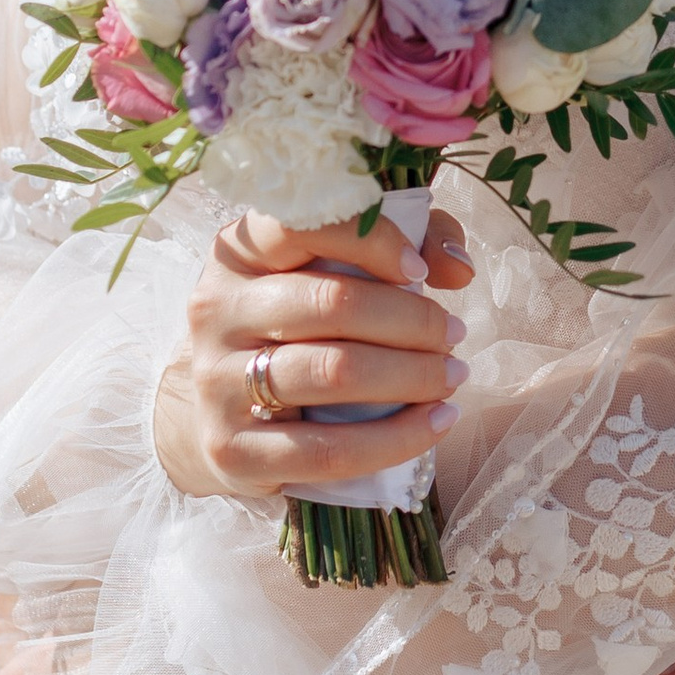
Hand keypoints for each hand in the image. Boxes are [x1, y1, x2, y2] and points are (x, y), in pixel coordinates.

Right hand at [152, 201, 473, 502]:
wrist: (222, 412)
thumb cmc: (298, 327)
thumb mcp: (339, 266)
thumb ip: (411, 240)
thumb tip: (457, 270)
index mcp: (238, 253)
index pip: (300, 224)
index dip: (371, 241)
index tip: (418, 268)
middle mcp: (217, 310)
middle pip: (332, 303)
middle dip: (412, 321)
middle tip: (454, 335)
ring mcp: (217, 383)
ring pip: (333, 373)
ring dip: (412, 376)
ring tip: (452, 377)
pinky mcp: (232, 450)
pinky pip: (328, 450)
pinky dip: (397, 439)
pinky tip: (436, 423)